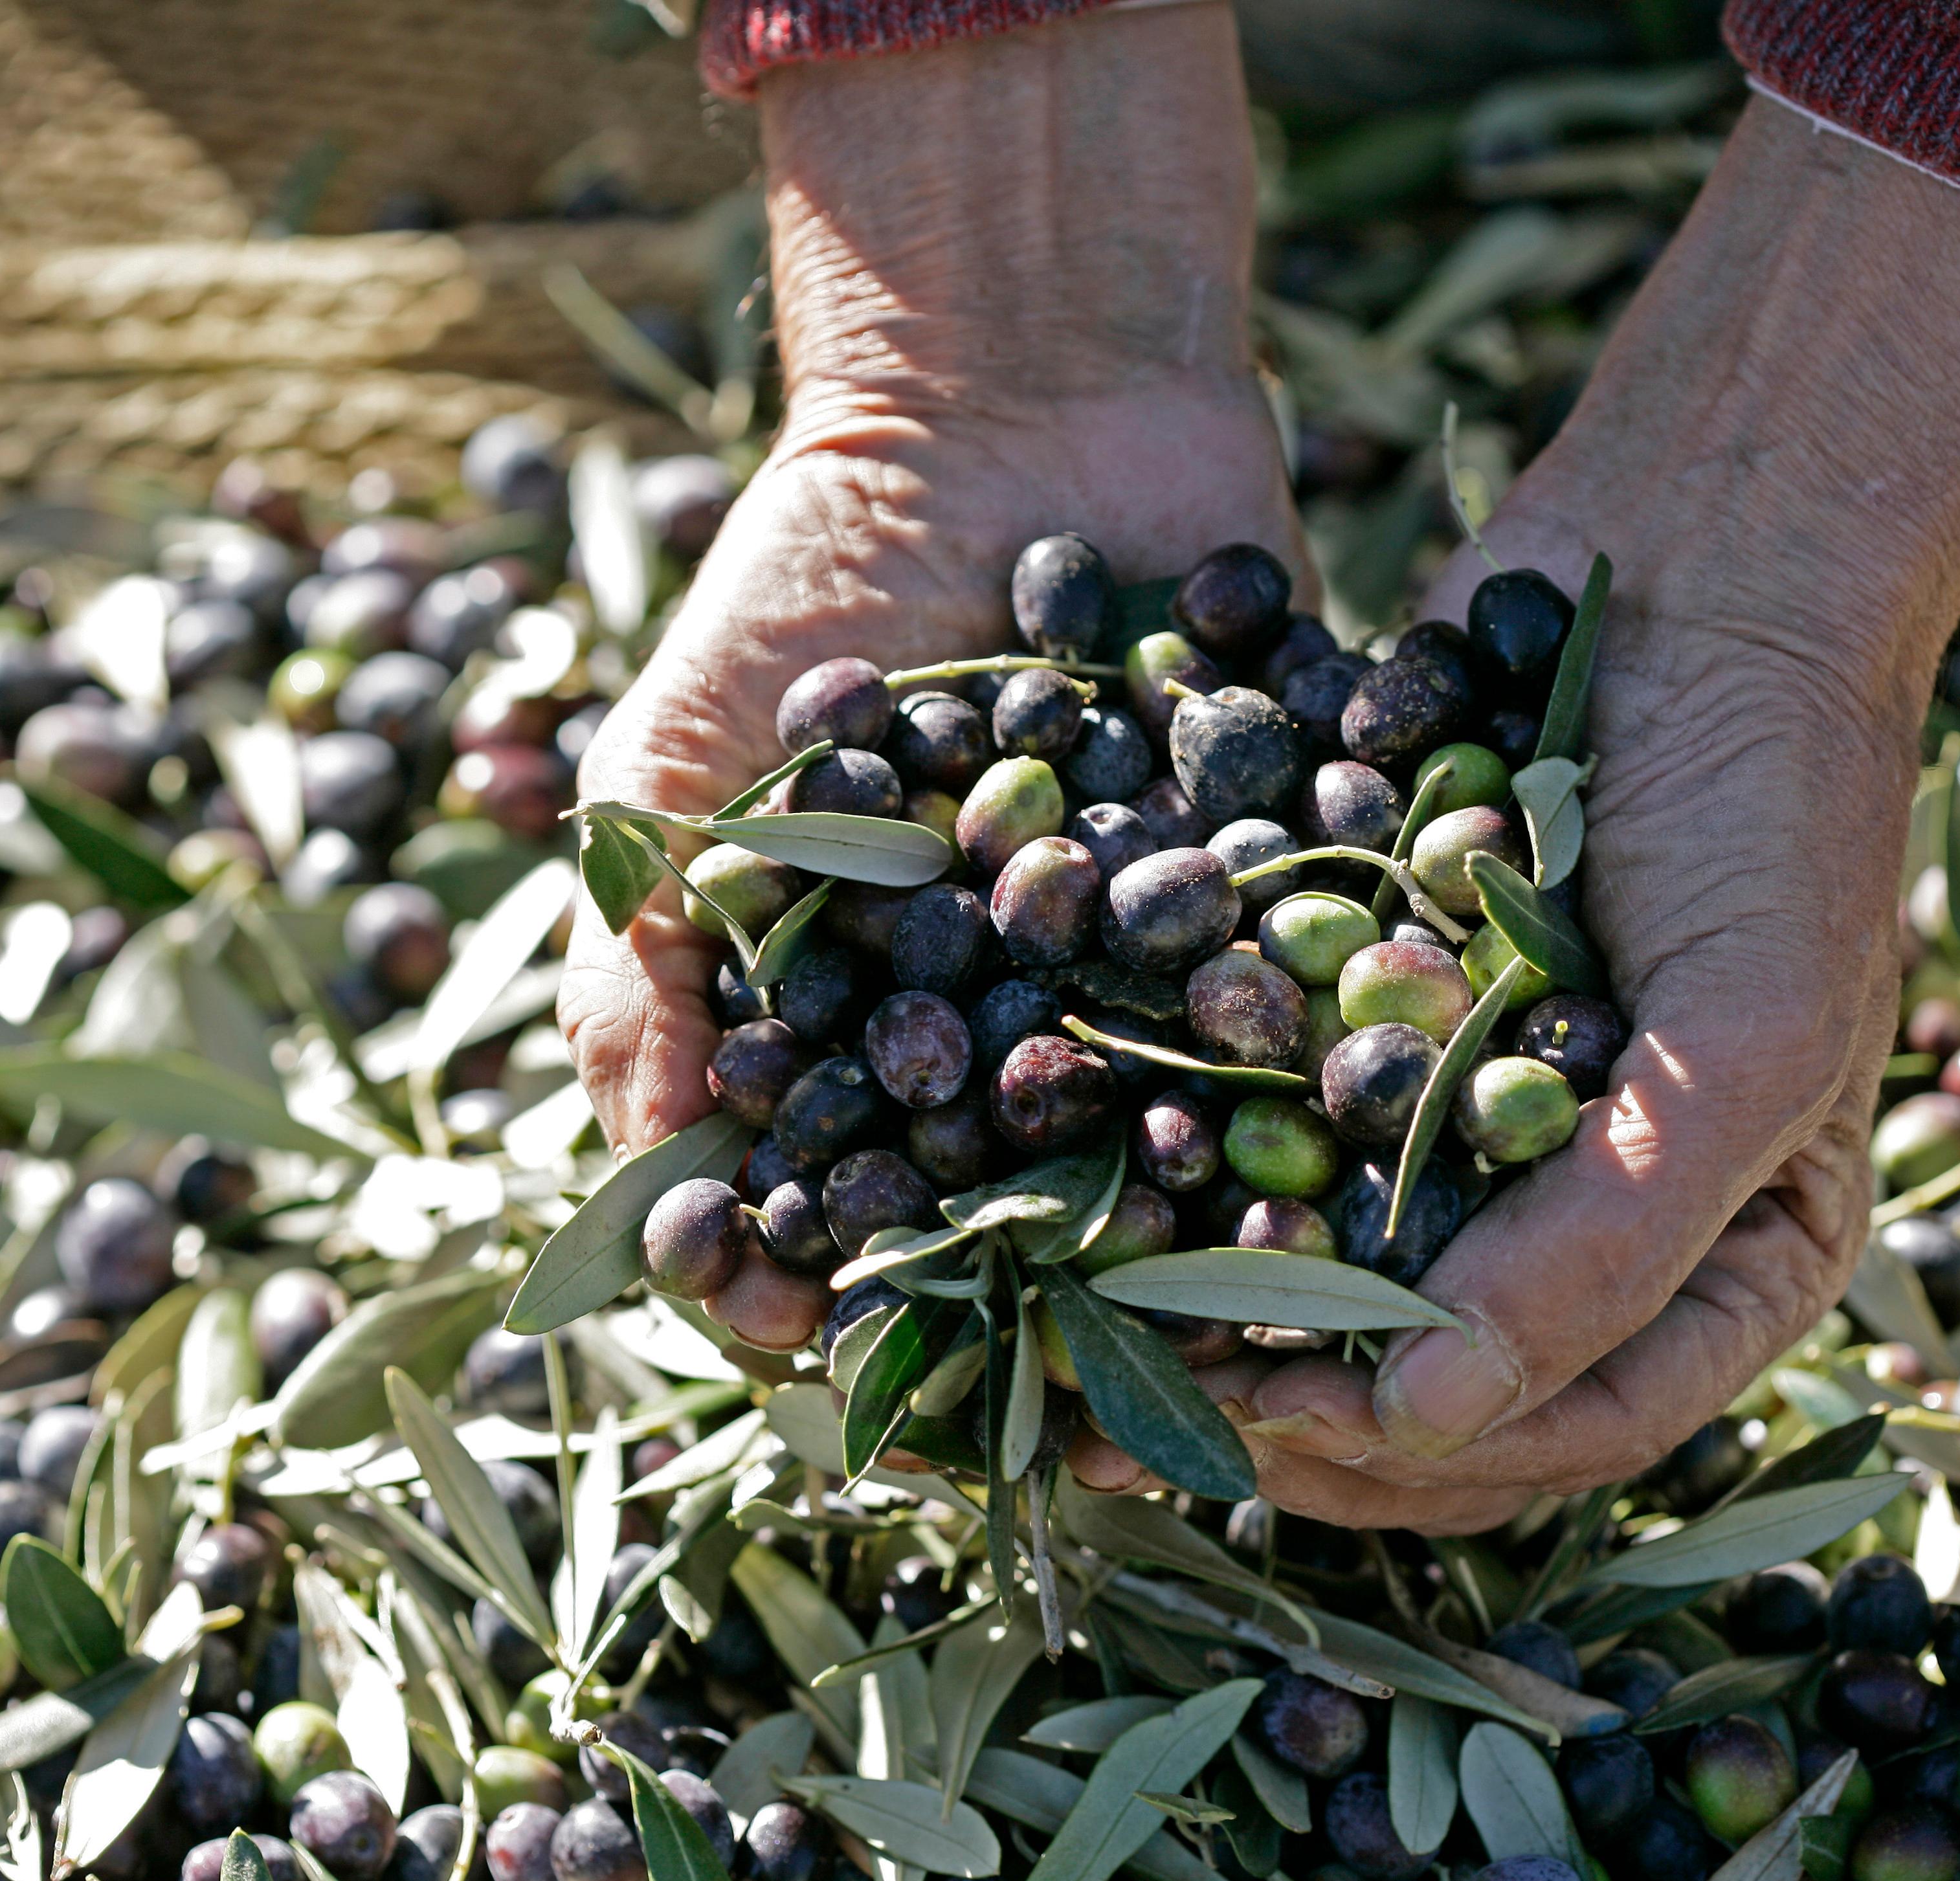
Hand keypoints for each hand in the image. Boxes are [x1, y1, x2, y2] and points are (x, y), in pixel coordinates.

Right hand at [559, 4, 1300, 1348]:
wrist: (1013, 400)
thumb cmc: (812, 576)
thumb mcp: (685, 756)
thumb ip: (652, 946)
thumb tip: (655, 1147)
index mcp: (843, 1013)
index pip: (807, 1189)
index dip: (794, 1277)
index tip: (800, 1336)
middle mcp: (988, 1019)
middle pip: (981, 1206)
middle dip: (989, 1310)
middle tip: (1005, 1401)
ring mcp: (1131, 973)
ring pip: (1138, 1150)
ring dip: (1148, 1254)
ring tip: (1170, 1343)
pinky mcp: (1265, 899)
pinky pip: (1284, 1026)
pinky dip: (1291, 1103)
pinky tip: (1307, 1187)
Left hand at [1060, 97, 1959, 1528]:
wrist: (1705, 565)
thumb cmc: (1777, 808)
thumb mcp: (1745, 1039)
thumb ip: (1612, 1237)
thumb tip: (1430, 1410)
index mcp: (1726, 1254)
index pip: (1576, 1423)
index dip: (1430, 1454)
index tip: (1286, 1430)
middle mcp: (1589, 1215)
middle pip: (1433, 1384)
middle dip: (1288, 1415)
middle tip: (1127, 1420)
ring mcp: (1471, 1121)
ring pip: (1329, 1275)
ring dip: (1206, 1322)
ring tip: (1064, 1344)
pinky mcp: (1373, 1020)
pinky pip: (1272, 1131)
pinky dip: (1184, 1175)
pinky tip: (1068, 1196)